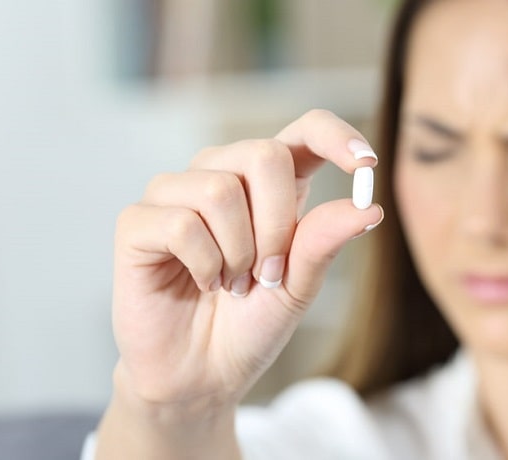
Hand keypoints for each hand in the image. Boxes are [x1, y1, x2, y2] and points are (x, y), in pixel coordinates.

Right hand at [111, 110, 382, 410]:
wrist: (203, 374)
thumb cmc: (252, 323)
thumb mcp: (299, 285)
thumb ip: (324, 242)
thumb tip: (369, 208)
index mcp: (270, 183)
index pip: (305, 130)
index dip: (336, 136)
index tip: (367, 164)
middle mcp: (222, 174)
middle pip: (264, 154)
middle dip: (277, 223)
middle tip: (268, 272)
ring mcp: (176, 193)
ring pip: (220, 189)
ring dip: (238, 252)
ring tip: (233, 283)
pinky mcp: (138, 221)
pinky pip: (182, 223)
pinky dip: (204, 264)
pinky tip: (202, 284)